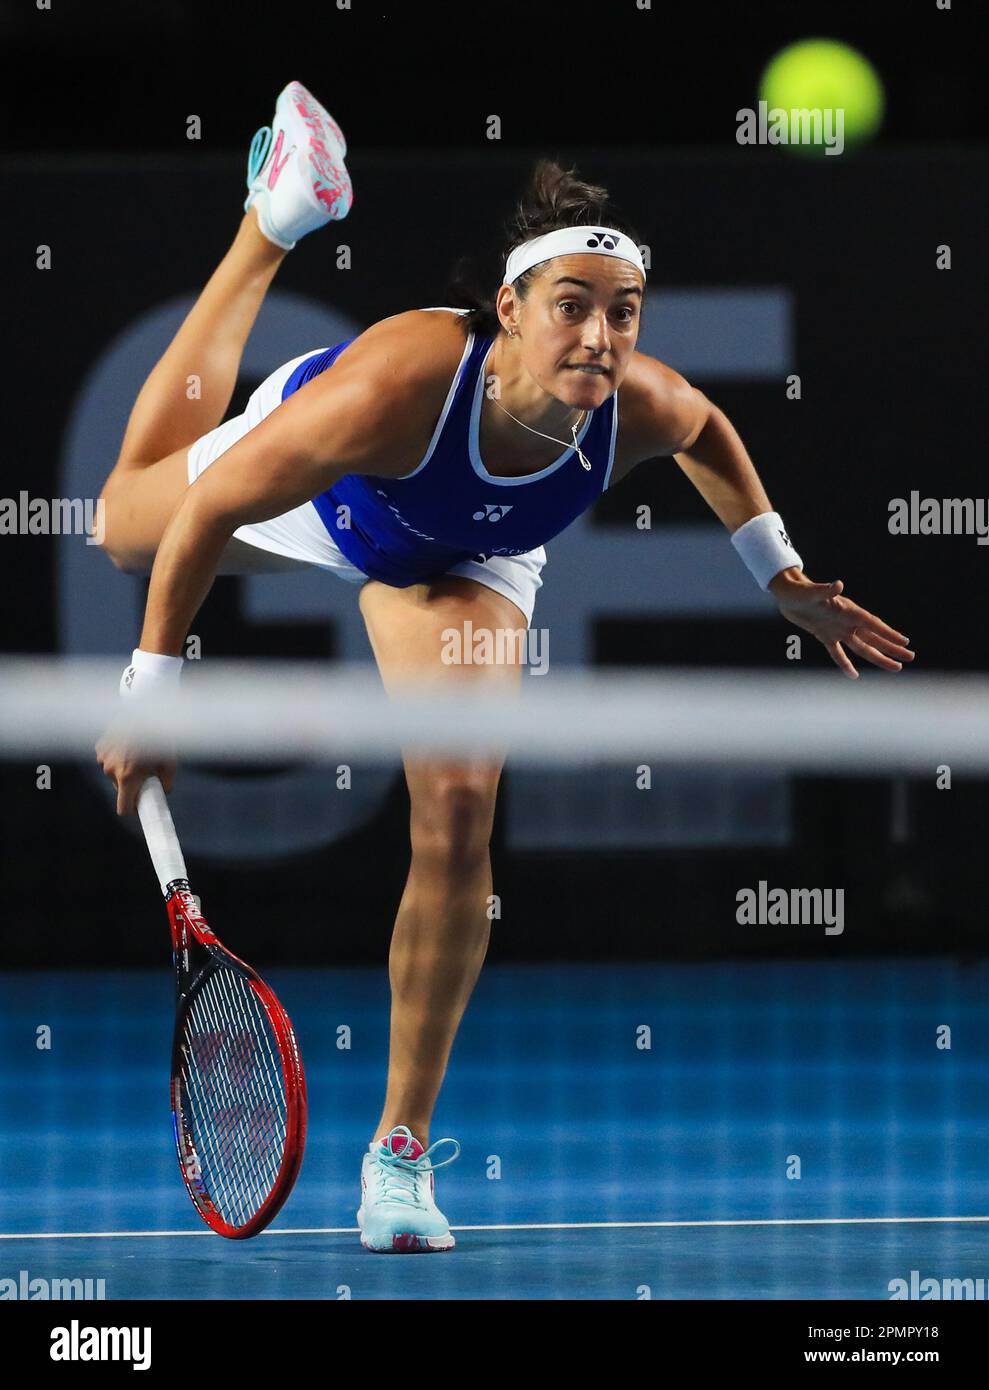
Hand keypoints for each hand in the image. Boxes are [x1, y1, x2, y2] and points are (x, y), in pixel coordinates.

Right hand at [95, 727, 175, 816]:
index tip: (139, 805)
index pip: (123, 807)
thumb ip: (167, 782)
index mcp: (128, 777)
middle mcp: (111, 769)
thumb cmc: (160, 737)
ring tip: (136, 754)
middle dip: (130, 783)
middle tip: (143, 772)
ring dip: (122, 768)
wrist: (147, 711)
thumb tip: (165, 791)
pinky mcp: (100, 745)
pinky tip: (127, 744)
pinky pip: (107, 757)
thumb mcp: (170, 763)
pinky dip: (116, 755)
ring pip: (112, 772)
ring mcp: (103, 757)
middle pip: (118, 788)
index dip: (132, 809)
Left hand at [768, 569, 914, 678]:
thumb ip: (826, 591)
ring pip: (862, 647)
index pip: (872, 624)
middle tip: (910, 657)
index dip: (888, 633)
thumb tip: (838, 585)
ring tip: (895, 667)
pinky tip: (853, 675)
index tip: (904, 641)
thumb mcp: (812, 592)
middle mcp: (846, 621)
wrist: (787, 594)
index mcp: (848, 611)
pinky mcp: (825, 636)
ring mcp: (837, 630)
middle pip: (874, 637)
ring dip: (878, 657)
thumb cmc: (800, 591)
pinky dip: (844, 664)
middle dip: (891, 648)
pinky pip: (838, 653)